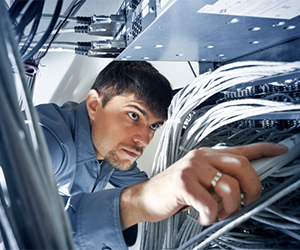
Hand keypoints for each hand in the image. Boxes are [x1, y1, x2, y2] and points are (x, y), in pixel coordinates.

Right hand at [120, 142, 286, 228]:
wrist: (148, 197)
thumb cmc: (176, 191)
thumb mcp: (200, 180)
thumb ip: (220, 179)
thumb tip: (243, 188)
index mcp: (207, 155)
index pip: (241, 149)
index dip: (263, 149)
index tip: (280, 150)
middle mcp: (201, 157)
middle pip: (242, 166)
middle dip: (252, 189)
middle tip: (246, 202)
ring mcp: (192, 168)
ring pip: (229, 188)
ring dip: (229, 208)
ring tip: (218, 213)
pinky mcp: (183, 183)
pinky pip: (210, 204)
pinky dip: (210, 217)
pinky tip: (202, 217)